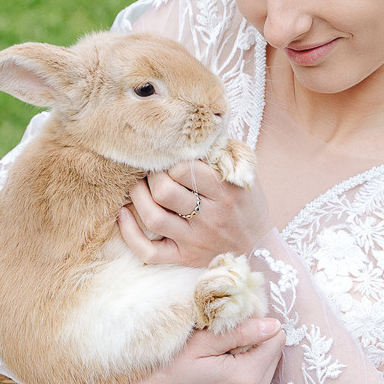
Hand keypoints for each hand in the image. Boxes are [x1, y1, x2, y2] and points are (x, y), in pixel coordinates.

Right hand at [75, 317, 284, 383]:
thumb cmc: (163, 370)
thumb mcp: (198, 344)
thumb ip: (238, 333)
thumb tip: (273, 324)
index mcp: (245, 380)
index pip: (276, 339)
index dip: (258, 325)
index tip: (233, 323)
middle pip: (273, 355)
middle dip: (255, 343)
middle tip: (221, 341)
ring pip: (267, 371)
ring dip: (250, 359)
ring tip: (217, 358)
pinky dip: (244, 375)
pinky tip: (219, 373)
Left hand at [117, 160, 272, 266]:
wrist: (259, 249)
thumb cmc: (248, 207)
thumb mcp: (246, 175)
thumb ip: (224, 152)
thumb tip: (201, 125)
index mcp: (226, 191)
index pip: (185, 169)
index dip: (170, 160)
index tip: (169, 157)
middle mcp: (210, 216)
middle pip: (165, 191)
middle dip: (151, 175)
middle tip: (150, 170)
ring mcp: (195, 239)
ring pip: (154, 217)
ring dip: (137, 197)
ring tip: (136, 186)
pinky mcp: (184, 257)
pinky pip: (149, 251)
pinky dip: (130, 234)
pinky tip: (123, 215)